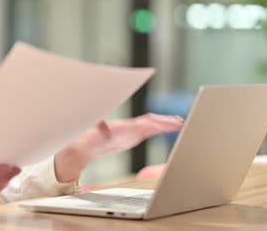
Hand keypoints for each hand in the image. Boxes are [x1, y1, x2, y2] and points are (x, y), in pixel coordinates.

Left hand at [54, 114, 181, 181]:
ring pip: (152, 125)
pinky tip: (172, 128)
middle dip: (163, 122)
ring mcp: (132, 130)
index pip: (138, 124)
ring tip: (180, 123)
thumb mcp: (91, 137)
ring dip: (165, 124)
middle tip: (178, 122)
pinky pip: (151, 130)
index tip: (161, 125)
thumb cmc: (88, 140)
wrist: (85, 144)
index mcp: (120, 127)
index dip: (150, 124)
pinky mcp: (134, 135)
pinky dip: (162, 129)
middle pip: (148, 122)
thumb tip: (103, 125)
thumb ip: (99, 130)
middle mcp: (128, 126)